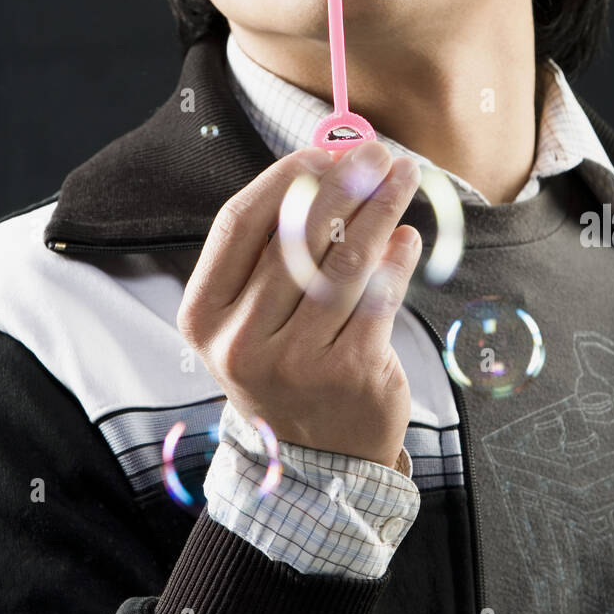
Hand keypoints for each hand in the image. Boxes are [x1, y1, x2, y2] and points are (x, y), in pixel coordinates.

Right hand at [176, 142, 422, 469]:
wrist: (315, 461)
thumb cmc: (286, 362)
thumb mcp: (255, 314)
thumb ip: (278, 248)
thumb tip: (330, 166)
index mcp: (204, 314)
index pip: (240, 223)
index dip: (283, 179)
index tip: (321, 152)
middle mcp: (241, 340)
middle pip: (297, 235)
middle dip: (344, 182)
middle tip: (377, 152)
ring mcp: (295, 361)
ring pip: (345, 261)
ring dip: (381, 208)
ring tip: (404, 177)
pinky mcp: (349, 373)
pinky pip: (381, 296)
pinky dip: (399, 257)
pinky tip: (408, 235)